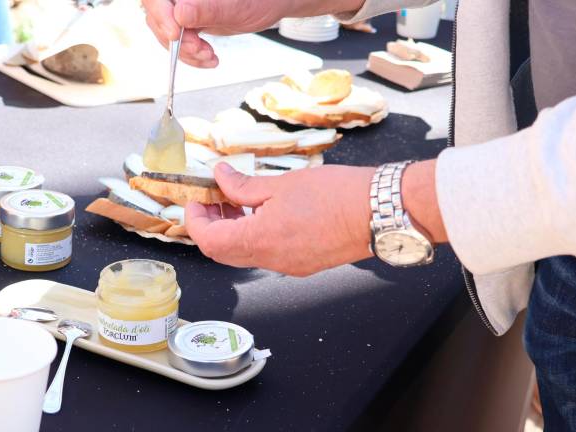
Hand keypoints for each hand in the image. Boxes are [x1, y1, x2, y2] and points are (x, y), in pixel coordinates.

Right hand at [142, 0, 286, 67]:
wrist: (268, 7)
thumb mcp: (235, 7)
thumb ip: (206, 9)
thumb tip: (180, 14)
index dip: (161, 14)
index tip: (176, 33)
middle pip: (157, 16)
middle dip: (177, 39)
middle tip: (200, 50)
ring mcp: (181, 7)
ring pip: (166, 32)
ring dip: (185, 52)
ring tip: (209, 56)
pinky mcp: (186, 22)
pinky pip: (177, 42)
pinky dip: (191, 55)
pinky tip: (208, 58)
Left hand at [186, 163, 375, 275]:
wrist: (380, 212)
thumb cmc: (338, 195)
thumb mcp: (282, 183)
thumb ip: (243, 185)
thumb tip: (221, 177)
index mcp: (260, 240)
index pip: (209, 241)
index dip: (195, 221)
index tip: (196, 200)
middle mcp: (271, 260)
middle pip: (222, 252)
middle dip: (210, 225)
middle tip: (212, 199)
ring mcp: (287, 266)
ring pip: (243, 255)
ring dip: (232, 230)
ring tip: (236, 201)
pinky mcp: (302, 264)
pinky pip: (265, 255)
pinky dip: (253, 235)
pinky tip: (261, 212)